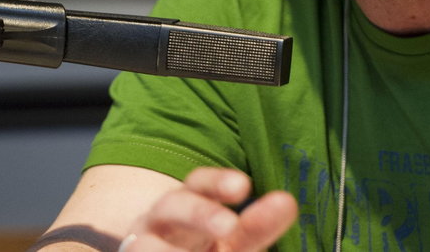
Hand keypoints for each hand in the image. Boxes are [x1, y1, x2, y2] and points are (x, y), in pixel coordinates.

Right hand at [122, 167, 296, 251]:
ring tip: (208, 251)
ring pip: (147, 244)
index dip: (217, 183)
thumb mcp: (233, 239)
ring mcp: (142, 244)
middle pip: (174, 205)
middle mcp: (161, 220)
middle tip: (229, 226)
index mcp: (188, 202)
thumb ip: (258, 225)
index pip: (199, 183)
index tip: (242, 186)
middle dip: (200, 213)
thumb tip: (287, 202)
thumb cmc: (203, 247)